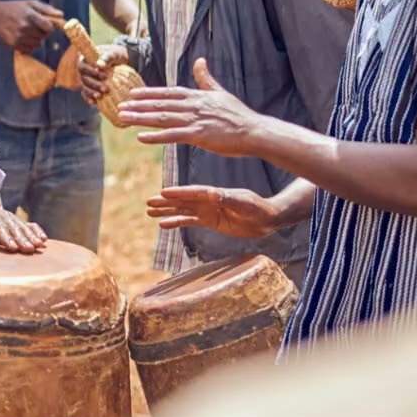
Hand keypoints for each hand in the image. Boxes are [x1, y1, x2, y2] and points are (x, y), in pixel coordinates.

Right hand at [0, 0, 62, 52]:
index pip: (49, 27)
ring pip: (38, 44)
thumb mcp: (30, 3)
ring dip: (36, 39)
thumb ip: (47, 9)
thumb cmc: (15, 7)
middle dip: (42, 32)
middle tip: (34, 26)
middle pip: (44, 36)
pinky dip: (29, 45)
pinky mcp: (14, 44)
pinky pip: (29, 50)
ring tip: (28, 32)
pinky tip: (24, 38)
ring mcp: (19, 37)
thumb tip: (61, 15)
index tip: (45, 24)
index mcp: (30, 15)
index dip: (49, 26)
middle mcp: (24, 27)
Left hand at [0, 208, 46, 252]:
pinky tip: (43, 239)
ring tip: (38, 246)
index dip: (5, 237)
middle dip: (21, 238)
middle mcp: (0, 214)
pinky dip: (35, 231)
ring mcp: (9, 216)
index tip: (12, 247)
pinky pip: (27, 224)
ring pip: (21, 225)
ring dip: (30, 236)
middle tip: (29, 248)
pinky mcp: (15, 219)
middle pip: (11, 226)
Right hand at [79, 44, 128, 104]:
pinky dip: (89, 98)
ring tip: (99, 96)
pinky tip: (94, 103)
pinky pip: (86, 94)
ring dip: (91, 93)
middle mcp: (83, 71)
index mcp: (85, 60)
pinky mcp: (89, 87)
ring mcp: (85, 80)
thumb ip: (106, 57)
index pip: (83, 67)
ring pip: (84, 87)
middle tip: (105, 89)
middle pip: (84, 79)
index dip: (91, 72)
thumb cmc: (115, 54)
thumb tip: (99, 65)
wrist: (119, 60)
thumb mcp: (113, 53)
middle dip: (94, 85)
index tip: (104, 76)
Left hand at [117, 58, 262, 156]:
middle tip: (119, 105)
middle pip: (160, 104)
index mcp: (197, 96)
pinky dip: (156, 136)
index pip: (167, 93)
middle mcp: (193, 106)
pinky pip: (173, 136)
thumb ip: (205, 78)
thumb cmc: (238, 115)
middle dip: (138, 105)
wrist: (254, 131)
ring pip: (162, 118)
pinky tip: (140, 137)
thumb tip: (199, 60)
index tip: (132, 93)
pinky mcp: (199, 136)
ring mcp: (195, 120)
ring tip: (123, 118)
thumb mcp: (220, 92)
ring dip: (141, 118)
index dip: (148, 93)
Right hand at [146, 185, 280, 238]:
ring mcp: (208, 210)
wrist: (267, 219)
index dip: (179, 193)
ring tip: (149, 211)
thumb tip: (213, 195)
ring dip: (167, 210)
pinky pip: (189, 221)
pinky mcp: (209, 221)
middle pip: (183, 200)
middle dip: (166, 201)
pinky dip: (176, 222)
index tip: (163, 192)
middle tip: (149, 201)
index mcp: (215, 194)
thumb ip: (229, 199)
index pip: (193, 193)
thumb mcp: (245, 204)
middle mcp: (208, 201)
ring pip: (182, 210)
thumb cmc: (258, 209)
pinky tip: (163, 224)